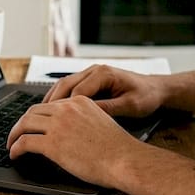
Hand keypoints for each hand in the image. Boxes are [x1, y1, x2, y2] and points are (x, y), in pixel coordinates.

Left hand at [7, 95, 143, 187]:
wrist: (124, 159)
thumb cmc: (118, 149)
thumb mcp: (99, 123)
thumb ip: (82, 121)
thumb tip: (69, 134)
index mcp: (79, 102)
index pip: (50, 105)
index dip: (37, 116)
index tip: (32, 125)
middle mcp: (67, 109)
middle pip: (33, 111)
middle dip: (22, 123)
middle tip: (16, 134)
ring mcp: (58, 125)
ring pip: (25, 124)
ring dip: (14, 134)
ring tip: (11, 144)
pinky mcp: (52, 143)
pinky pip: (25, 142)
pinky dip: (16, 148)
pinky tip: (15, 154)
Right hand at [42, 64, 167, 117]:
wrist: (156, 89)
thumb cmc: (146, 97)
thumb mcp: (129, 106)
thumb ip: (108, 108)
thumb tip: (87, 116)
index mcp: (103, 74)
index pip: (77, 92)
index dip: (65, 109)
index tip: (55, 124)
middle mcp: (94, 70)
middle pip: (65, 85)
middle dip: (51, 103)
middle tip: (38, 120)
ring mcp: (91, 74)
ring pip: (64, 85)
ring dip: (52, 100)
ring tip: (39, 117)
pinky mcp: (90, 80)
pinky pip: (70, 88)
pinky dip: (59, 99)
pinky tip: (52, 111)